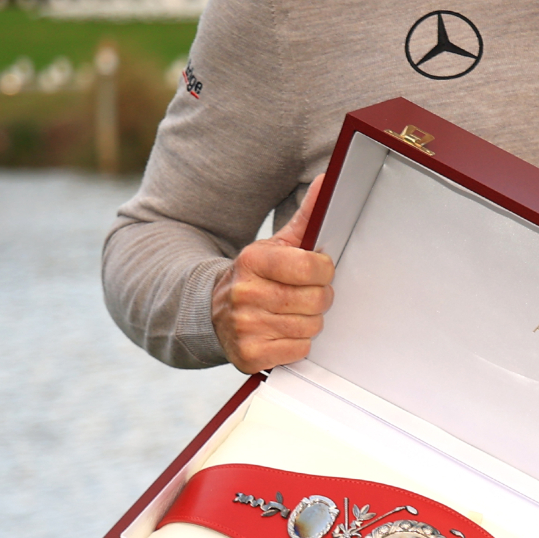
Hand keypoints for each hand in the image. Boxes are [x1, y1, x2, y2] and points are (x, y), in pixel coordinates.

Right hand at [214, 177, 336, 373]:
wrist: (213, 311)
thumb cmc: (256, 276)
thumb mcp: (277, 244)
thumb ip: (306, 217)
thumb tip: (325, 182)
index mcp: (253, 261)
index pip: (311, 267)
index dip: (323, 271)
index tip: (318, 270)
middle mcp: (244, 293)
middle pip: (316, 300)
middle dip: (319, 297)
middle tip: (306, 294)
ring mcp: (244, 326)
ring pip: (310, 327)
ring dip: (309, 321)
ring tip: (291, 312)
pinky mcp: (248, 355)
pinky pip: (298, 351)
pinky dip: (297, 344)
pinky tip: (282, 332)